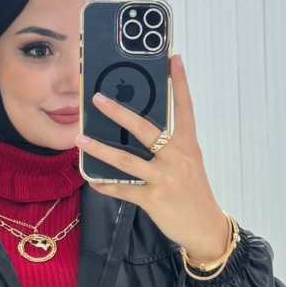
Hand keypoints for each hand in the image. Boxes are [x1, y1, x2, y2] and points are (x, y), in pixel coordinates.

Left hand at [76, 52, 230, 264]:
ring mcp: (164, 179)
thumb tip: (142, 129)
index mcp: (188, 145)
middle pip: (145, 130)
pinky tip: (92, 180)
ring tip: (80, 138)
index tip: (173, 58)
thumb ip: (171, 145)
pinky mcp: (153, 200)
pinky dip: (106, 185)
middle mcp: (177, 158)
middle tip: (97, 98)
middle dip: (119, 113)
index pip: (184, 108)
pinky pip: (123, 190)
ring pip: (126, 160)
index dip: (180, 83)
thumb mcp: (189, 163)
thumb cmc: (194, 192)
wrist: (205, 228)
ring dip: (100, 149)